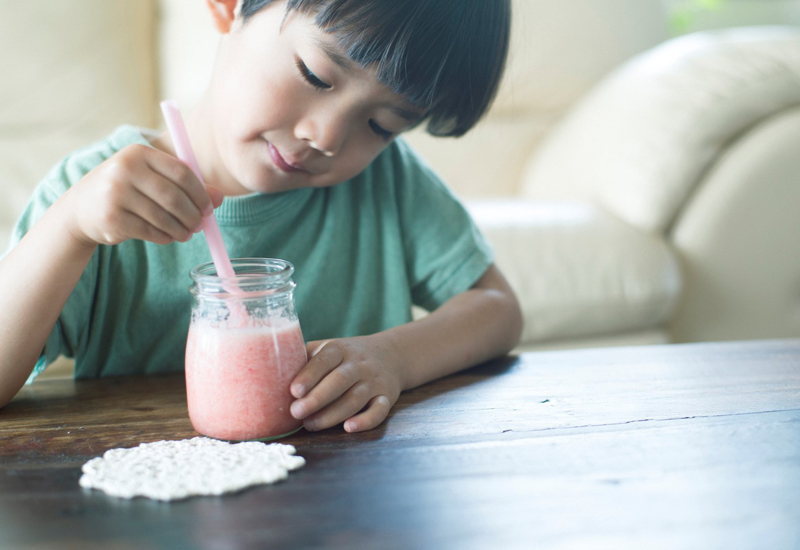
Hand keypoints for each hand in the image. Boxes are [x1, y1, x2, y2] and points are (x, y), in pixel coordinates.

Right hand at [60, 144, 222, 247]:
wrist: (82, 208)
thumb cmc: (127, 190)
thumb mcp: (153, 179)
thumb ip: (187, 185)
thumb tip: (220, 198)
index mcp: (139, 153)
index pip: (182, 172)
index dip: (201, 193)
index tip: (209, 208)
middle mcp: (125, 169)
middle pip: (174, 196)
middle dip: (193, 215)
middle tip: (200, 225)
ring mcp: (116, 194)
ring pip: (163, 217)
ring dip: (181, 229)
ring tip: (186, 233)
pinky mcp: (112, 218)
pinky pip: (150, 231)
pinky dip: (165, 237)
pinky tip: (168, 237)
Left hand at [289, 335, 405, 432]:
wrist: (390, 354)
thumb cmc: (346, 356)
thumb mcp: (327, 348)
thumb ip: (304, 359)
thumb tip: (268, 374)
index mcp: (340, 350)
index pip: (325, 360)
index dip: (309, 375)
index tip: (293, 390)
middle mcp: (358, 365)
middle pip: (339, 381)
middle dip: (317, 398)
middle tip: (296, 412)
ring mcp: (374, 381)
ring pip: (355, 398)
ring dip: (332, 414)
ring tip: (310, 425)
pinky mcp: (386, 397)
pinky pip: (380, 410)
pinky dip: (366, 420)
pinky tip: (349, 428)